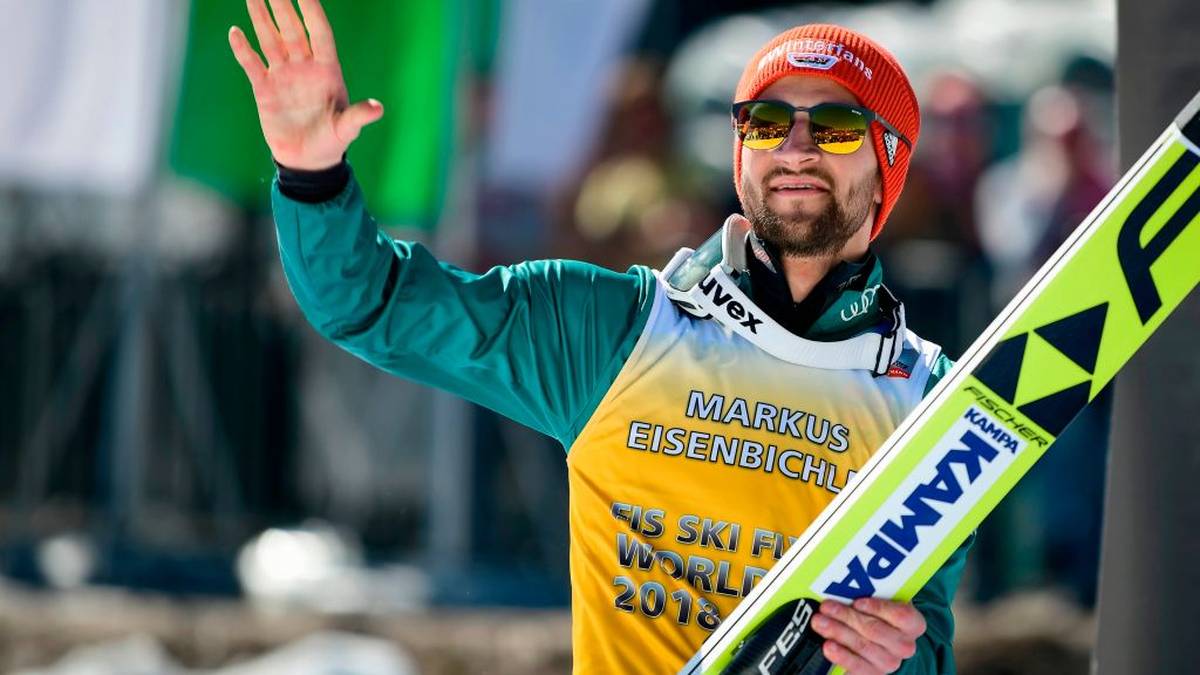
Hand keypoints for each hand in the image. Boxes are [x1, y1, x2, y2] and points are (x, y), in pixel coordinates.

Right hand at [228, 0, 382, 169]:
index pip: (319, 31)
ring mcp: (284, 75)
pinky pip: (253, 64)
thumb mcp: (346, 130)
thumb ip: (358, 116)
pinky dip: (243, 50)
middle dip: (282, 4)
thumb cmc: (332, 143)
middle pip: (292, 29)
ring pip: (271, 39)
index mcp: (327, 70)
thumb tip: (378, 109)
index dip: (312, 9)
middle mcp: (305, 66)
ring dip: (261, 17)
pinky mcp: (265, 89)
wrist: (308, 161)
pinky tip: (235, 32)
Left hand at [810, 598, 925, 673]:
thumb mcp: (885, 602)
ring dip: (837, 632)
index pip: (900, 615)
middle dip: (846, 616)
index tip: (856, 602)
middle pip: (874, 630)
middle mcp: (905, 646)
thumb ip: (873, 595)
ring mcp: (890, 662)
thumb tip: (846, 587)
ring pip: (861, 645)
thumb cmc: (882, 616)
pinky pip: (856, 666)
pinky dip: (841, 655)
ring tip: (820, 622)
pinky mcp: (874, 673)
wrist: (884, 644)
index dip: (878, 608)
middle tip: (826, 607)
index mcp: (914, 624)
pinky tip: (828, 646)